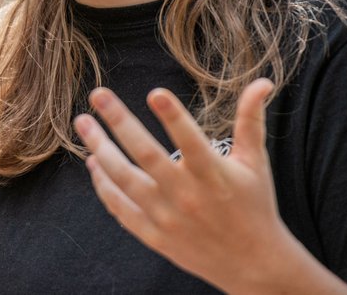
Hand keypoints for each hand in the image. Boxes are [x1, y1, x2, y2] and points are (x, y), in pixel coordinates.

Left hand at [73, 79, 340, 291]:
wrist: (253, 265)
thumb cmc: (254, 205)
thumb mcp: (255, 162)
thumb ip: (251, 121)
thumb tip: (263, 81)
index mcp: (214, 175)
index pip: (191, 141)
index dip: (174, 117)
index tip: (155, 93)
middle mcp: (187, 196)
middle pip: (146, 155)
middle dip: (119, 122)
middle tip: (98, 94)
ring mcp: (167, 218)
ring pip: (124, 180)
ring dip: (100, 149)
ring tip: (83, 123)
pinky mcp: (154, 236)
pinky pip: (120, 208)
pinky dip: (103, 185)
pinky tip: (93, 163)